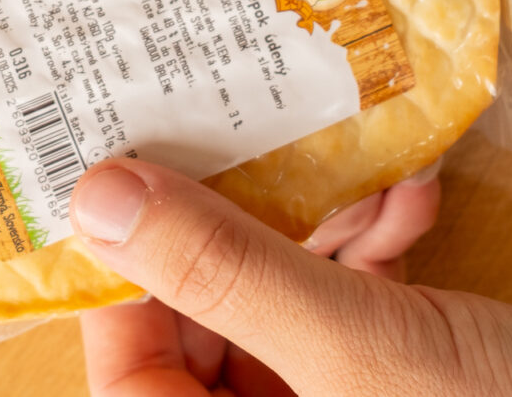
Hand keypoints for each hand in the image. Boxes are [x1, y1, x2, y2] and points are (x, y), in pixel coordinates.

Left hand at [73, 158, 511, 396]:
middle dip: (237, 232)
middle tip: (251, 140)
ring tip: (361, 173)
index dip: (125, 271)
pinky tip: (416, 203)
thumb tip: (95, 198)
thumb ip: (225, 272)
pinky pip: (351, 320)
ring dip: (318, 232)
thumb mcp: (355, 347)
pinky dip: (375, 259)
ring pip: (279, 312)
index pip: (126, 372)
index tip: (136, 165)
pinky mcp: (399, 394)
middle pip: (202, 330)